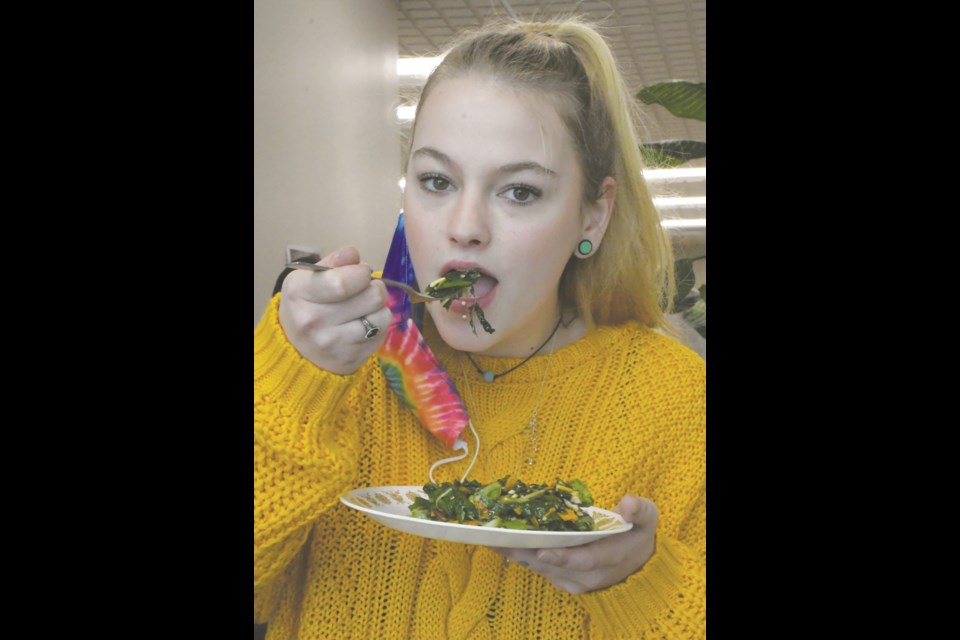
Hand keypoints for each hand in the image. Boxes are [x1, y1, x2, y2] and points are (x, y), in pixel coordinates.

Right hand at [278, 245, 390, 374]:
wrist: (295, 348)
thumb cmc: (306, 303)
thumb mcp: (310, 277)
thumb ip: (334, 261)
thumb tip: (354, 254)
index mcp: (301, 293)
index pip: (344, 282)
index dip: (362, 273)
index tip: (361, 272)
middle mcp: (314, 321)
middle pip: (372, 297)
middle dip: (375, 288)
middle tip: (365, 290)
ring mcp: (333, 344)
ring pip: (382, 316)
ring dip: (378, 308)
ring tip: (364, 308)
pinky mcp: (350, 359)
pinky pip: (381, 334)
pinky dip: (377, 326)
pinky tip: (362, 325)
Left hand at [492, 495, 657, 594]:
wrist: (639, 566)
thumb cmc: (639, 535)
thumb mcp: (648, 518)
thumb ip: (639, 510)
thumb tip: (627, 503)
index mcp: (610, 557)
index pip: (584, 560)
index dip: (563, 557)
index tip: (542, 550)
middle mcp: (589, 575)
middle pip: (553, 566)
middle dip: (526, 552)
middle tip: (499, 538)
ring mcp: (575, 581)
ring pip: (543, 569)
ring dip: (518, 555)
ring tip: (492, 539)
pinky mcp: (564, 581)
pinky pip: (541, 571)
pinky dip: (523, 558)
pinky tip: (503, 544)